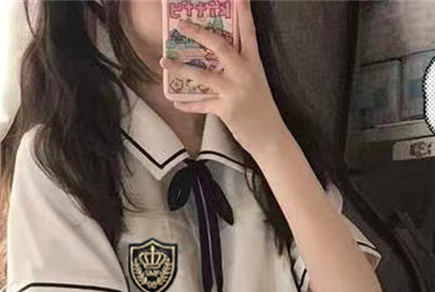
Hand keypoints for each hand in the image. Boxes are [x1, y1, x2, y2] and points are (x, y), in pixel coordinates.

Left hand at [159, 0, 285, 155]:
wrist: (270, 137)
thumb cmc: (261, 109)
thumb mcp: (255, 81)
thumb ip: (239, 67)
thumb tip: (216, 57)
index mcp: (254, 62)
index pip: (248, 31)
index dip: (243, 12)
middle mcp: (245, 72)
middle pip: (219, 46)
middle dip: (198, 33)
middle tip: (181, 25)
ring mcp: (235, 91)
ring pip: (203, 75)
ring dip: (181, 68)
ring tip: (164, 61)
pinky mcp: (227, 109)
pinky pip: (202, 104)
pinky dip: (187, 103)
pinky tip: (175, 101)